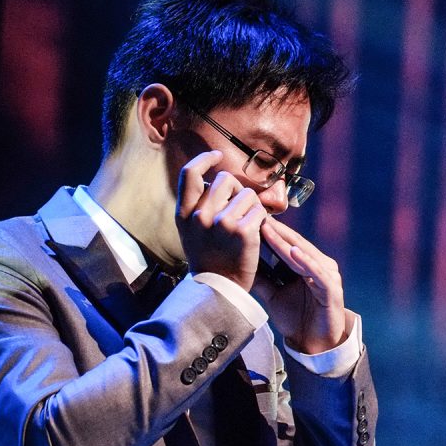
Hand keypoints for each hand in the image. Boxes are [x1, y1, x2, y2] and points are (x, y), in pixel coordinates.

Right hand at [176, 150, 267, 291]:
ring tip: (247, 224)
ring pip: (246, 194)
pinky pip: (259, 210)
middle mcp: (200, 216)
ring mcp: (221, 223)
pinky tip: (256, 232)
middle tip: (239, 208)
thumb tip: (211, 178)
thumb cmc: (209, 258)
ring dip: (252, 206)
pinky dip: (261, 218)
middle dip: (236, 190)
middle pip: (224, 179)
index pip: (189, 173)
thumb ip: (197, 206)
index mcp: (184, 214)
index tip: (217, 156)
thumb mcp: (191, 231)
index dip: (205, 159)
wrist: (219, 289)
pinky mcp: (242, 231)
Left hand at [253, 216, 352, 353]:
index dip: (269, 233)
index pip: (286, 244)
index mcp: (305, 265)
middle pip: (294, 245)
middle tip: (257, 216)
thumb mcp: (273, 294)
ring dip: (287, 242)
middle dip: (276, 232)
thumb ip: (261, 278)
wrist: (313, 344)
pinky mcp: (332, 290)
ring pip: (304, 255)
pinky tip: (294, 252)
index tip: (250, 220)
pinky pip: (318, 274)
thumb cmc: (296, 318)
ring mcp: (326, 276)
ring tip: (270, 229)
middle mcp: (318, 266)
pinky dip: (306, 262)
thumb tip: (238, 263)